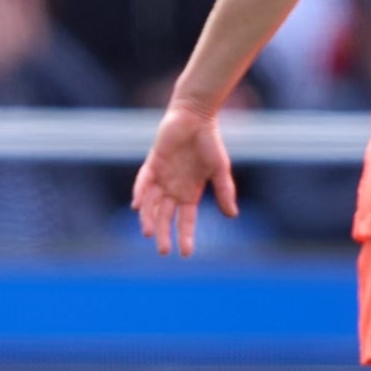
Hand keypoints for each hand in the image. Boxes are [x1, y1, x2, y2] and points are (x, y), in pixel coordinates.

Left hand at [132, 100, 236, 257]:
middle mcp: (173, 189)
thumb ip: (224, 192)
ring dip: (149, 218)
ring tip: (149, 233)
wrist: (196, 116)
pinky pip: (144, 182)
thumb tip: (232, 216)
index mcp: (189, 193)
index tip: (186, 254)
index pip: (186, 220)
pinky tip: (138, 206)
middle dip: (164, 234)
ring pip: (151, 204)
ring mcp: (161, 177)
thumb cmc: (209, 142)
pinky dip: (140, 193)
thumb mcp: (219, 169)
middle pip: (166, 217)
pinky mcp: (152, 164)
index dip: (186, 236)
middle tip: (163, 251)